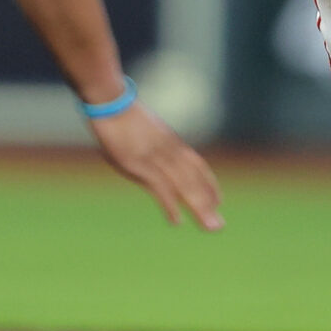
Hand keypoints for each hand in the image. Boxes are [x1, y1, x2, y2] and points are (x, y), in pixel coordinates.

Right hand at [89, 102, 223, 230]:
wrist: (112, 103)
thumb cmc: (124, 117)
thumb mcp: (146, 131)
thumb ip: (154, 144)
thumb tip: (153, 151)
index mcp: (172, 143)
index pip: (198, 167)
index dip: (209, 185)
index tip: (219, 202)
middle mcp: (170, 152)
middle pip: (194, 181)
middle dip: (207, 204)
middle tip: (218, 226)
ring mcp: (157, 159)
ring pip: (183, 186)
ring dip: (197, 208)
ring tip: (208, 227)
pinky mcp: (141, 166)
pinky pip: (161, 188)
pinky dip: (170, 206)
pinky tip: (176, 221)